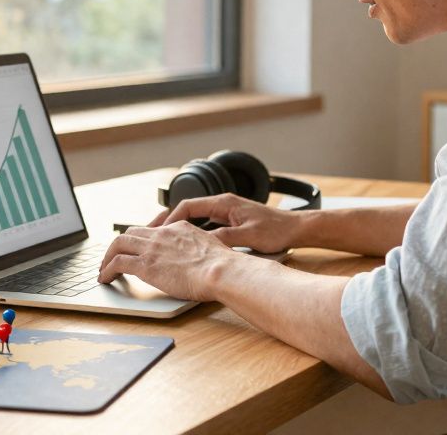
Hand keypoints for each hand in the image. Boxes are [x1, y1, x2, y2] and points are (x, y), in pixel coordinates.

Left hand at [96, 223, 239, 300]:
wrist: (220, 270)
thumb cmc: (222, 266)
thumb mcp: (211, 248)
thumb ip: (200, 249)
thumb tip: (201, 260)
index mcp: (179, 228)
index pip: (152, 229)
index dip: (140, 238)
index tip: (136, 247)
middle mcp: (162, 234)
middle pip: (130, 233)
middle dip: (119, 245)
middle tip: (114, 257)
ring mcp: (152, 248)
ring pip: (118, 244)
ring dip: (107, 256)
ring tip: (103, 269)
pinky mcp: (145, 265)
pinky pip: (117, 263)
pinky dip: (107, 270)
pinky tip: (105, 279)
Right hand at [151, 193, 300, 252]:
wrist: (297, 229)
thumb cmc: (277, 230)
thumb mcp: (248, 236)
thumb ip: (224, 238)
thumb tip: (201, 243)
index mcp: (224, 202)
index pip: (188, 206)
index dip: (171, 219)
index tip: (158, 232)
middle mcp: (223, 204)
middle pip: (187, 209)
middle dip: (167, 221)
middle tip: (149, 233)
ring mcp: (227, 211)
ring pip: (194, 217)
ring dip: (178, 227)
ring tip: (162, 240)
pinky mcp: (231, 220)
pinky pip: (204, 224)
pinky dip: (191, 232)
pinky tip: (185, 244)